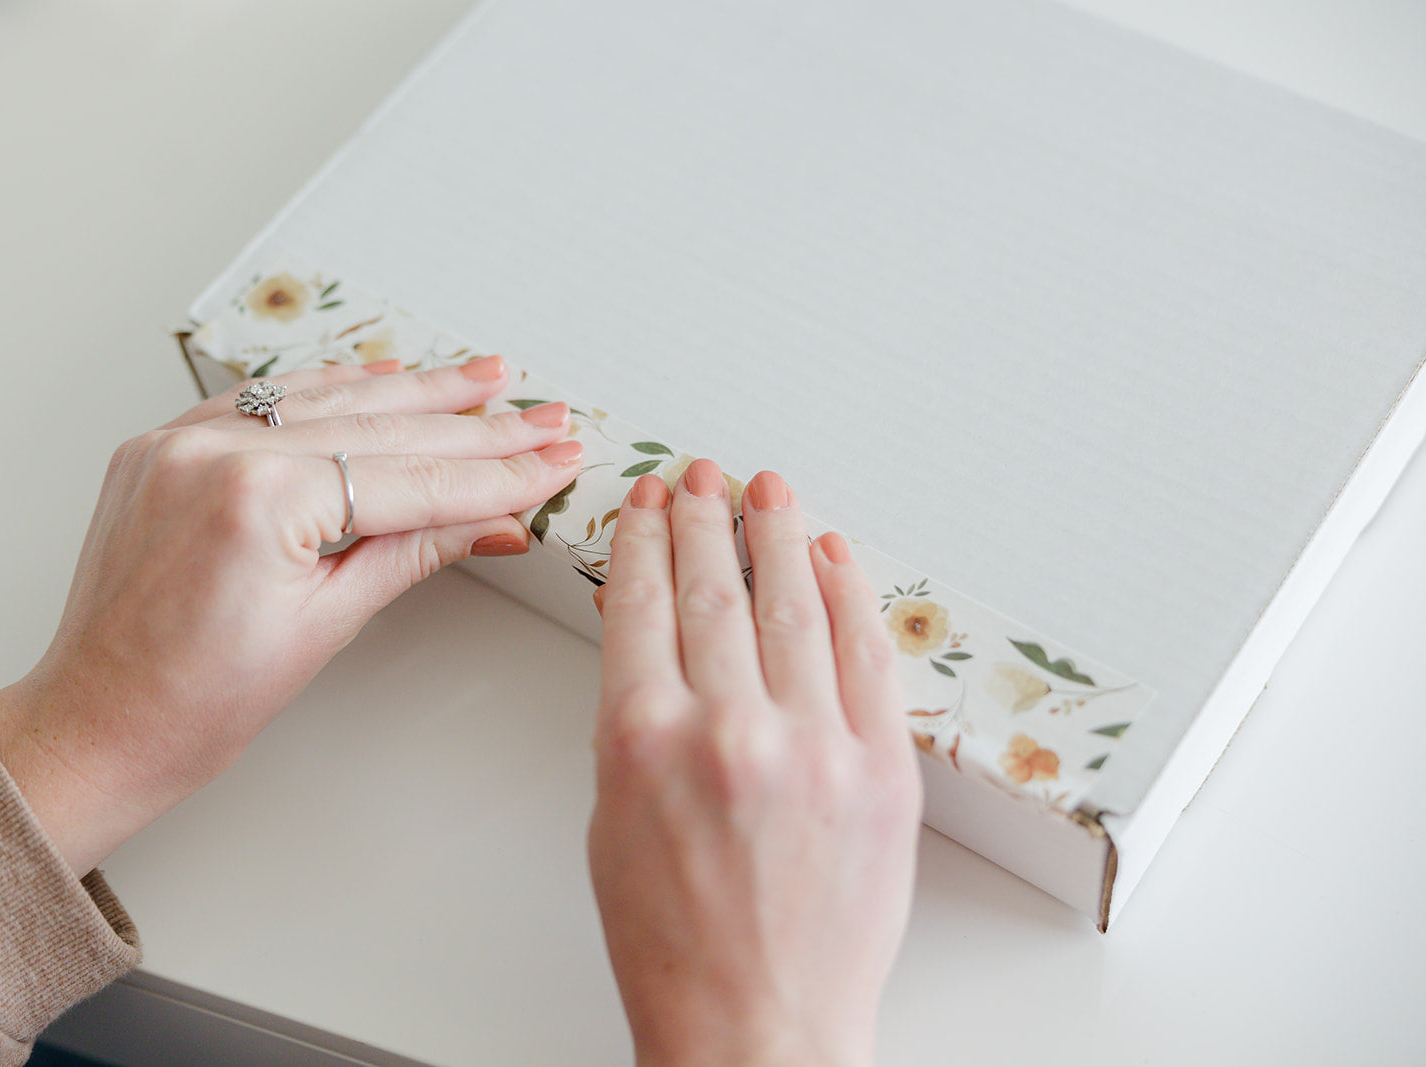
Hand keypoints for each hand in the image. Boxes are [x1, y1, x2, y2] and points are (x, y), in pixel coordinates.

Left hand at [0, 356, 581, 875]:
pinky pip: (264, 401)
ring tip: (482, 379)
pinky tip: (382, 375)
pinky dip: (328, 390)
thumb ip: (413, 551)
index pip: (412, 479)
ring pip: (324, 398)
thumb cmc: (195, 704)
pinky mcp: (165, 445)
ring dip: (411, 391)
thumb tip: (493, 519)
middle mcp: (216, 451)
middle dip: (472, 425)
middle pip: (377, 429)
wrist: (97, 724)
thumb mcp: (326, 625)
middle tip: (542, 416)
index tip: (553, 459)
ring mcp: (183, 441)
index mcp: (258, 500)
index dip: (496, 473)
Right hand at [589, 461, 921, 1066]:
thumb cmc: (674, 942)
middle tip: (699, 478)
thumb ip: (636, 716)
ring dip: (776, 535)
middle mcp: (729, 731)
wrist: (756, 1023)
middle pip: (714, 590)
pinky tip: (831, 556)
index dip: (643, 539)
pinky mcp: (884, 771)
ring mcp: (815, 747)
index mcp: (643, 740)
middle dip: (703, 520)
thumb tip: (656, 633)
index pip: (642, 603)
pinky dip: (850, 595)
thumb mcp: (613, 817)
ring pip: (793, 606)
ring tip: (766, 490)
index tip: (647, 503)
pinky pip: (868, 656)